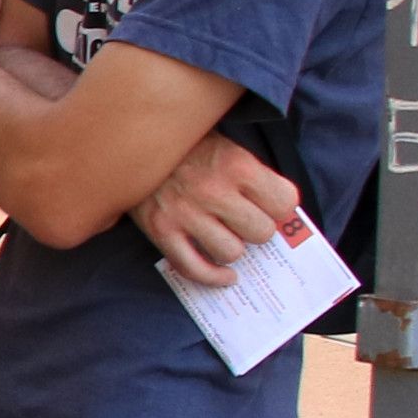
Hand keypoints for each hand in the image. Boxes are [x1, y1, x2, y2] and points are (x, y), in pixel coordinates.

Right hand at [136, 134, 300, 289]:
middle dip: (256, 229)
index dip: (280, 207)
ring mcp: (185, 213)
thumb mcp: (226, 145)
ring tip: (225, 235)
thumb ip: (253, 174)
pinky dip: (213, 277)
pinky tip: (225, 275)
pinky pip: (194, 267)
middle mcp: (214, 191)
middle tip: (245, 221)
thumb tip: (280, 212)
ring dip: (231, 247)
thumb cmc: (186, 145)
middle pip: (261, 232)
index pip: (284, 202)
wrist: (132, 141)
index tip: (270, 206)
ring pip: (231, 252)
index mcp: (236, 165)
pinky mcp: (161, 230)